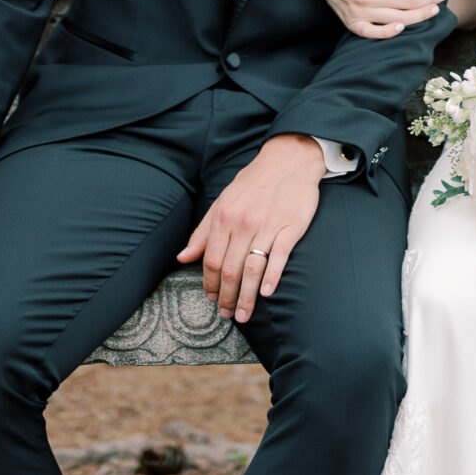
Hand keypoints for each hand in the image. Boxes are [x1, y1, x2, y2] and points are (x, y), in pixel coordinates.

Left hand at [177, 134, 323, 322]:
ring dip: (246, 297)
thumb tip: (183, 257)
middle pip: (230, 269)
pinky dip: (272, 278)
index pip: (212, 260)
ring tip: (243, 314)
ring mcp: (269, 225)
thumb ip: (203, 232)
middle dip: (226, 297)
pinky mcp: (292, 226)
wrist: (289, 160)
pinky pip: (280, 257)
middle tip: (227, 314)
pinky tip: (266, 294)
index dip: (210, 284)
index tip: (211, 299)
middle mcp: (244, 222)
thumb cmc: (253, 183)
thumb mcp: (222, 202)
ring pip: (252, 269)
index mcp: (224, 216)